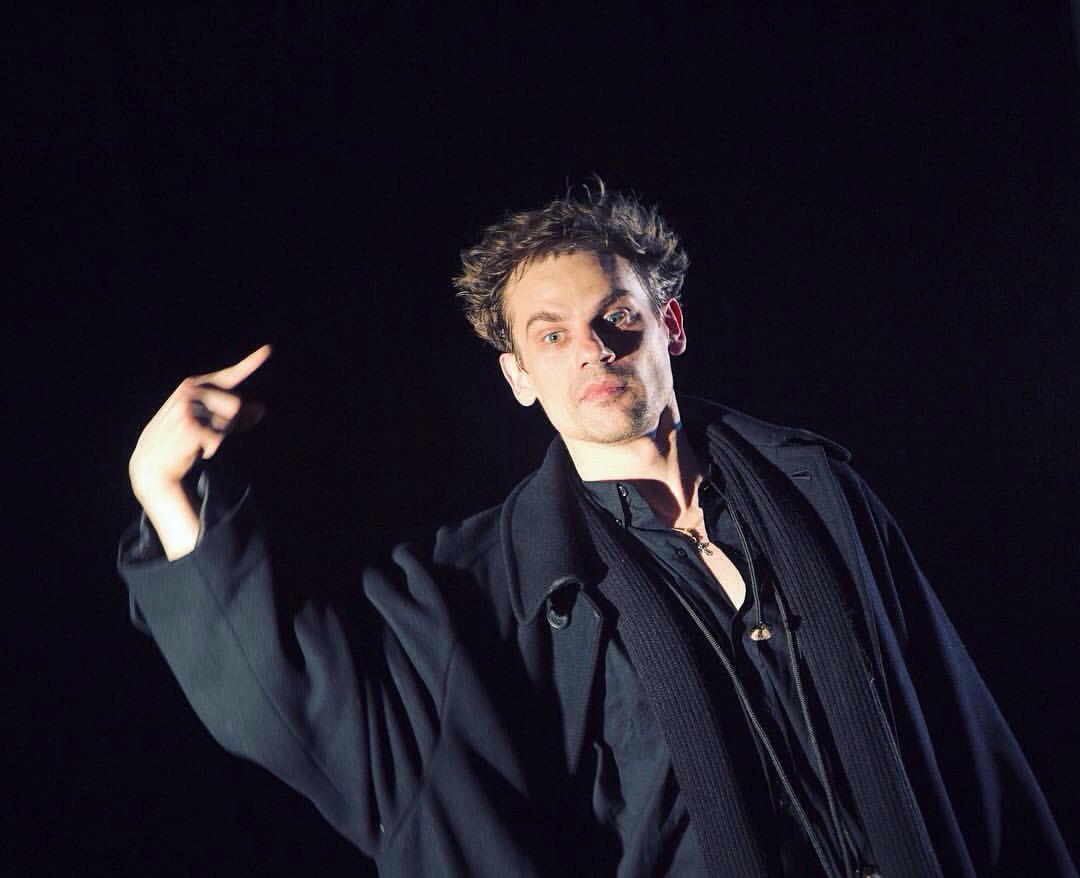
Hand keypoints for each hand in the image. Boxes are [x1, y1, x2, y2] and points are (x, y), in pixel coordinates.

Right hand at [128, 345, 270, 557]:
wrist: (152, 463)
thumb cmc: (182, 441)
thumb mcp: (209, 424)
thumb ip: (236, 417)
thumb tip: (262, 408)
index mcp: (195, 385)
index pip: (229, 374)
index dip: (252, 362)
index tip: (269, 350)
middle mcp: (191, 389)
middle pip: (236, 403)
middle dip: (228, 422)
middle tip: (204, 433)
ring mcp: (189, 405)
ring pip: (229, 420)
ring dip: (220, 435)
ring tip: (197, 440)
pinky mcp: (190, 424)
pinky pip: (220, 437)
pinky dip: (212, 448)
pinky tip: (193, 449)